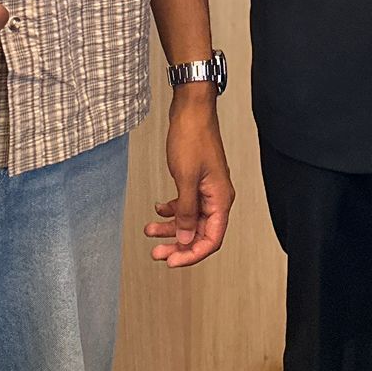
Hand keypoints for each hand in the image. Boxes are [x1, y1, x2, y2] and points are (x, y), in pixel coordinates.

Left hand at [144, 90, 234, 267]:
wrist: (190, 110)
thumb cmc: (192, 137)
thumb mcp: (186, 179)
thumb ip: (185, 212)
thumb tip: (184, 239)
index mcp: (220, 199)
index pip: (211, 239)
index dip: (191, 254)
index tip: (171, 261)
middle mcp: (216, 197)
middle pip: (199, 233)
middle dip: (177, 244)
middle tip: (157, 252)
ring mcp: (206, 189)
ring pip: (190, 220)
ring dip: (171, 228)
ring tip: (150, 231)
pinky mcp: (196, 181)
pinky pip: (185, 204)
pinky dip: (171, 210)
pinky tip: (158, 209)